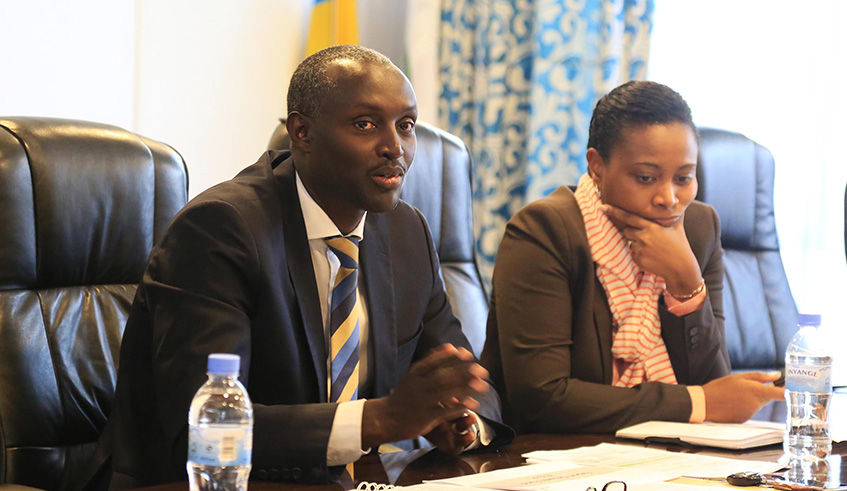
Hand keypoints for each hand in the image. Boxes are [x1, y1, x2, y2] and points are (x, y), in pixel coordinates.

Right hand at [362, 344, 488, 447]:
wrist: (385, 418)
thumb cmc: (404, 395)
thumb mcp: (413, 374)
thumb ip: (431, 361)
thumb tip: (450, 346)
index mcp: (416, 373)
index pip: (435, 361)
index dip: (453, 358)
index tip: (468, 355)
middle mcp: (419, 385)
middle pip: (444, 376)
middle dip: (464, 373)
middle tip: (482, 370)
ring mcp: (422, 401)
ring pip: (446, 392)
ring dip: (466, 388)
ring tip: (482, 386)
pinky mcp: (426, 417)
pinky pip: (445, 411)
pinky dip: (459, 407)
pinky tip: (472, 405)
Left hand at [601, 204, 701, 296]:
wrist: (680, 268)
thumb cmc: (680, 246)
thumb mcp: (677, 227)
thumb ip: (674, 214)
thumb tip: (677, 202)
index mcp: (651, 227)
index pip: (629, 217)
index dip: (615, 211)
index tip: (602, 207)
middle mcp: (644, 237)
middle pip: (627, 231)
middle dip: (633, 233)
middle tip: (648, 238)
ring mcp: (640, 249)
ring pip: (631, 243)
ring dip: (638, 245)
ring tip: (653, 249)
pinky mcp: (638, 260)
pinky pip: (633, 254)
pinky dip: (639, 255)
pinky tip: (651, 257)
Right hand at [702, 372, 784, 422]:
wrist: (704, 404)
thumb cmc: (720, 388)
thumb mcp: (739, 377)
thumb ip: (760, 376)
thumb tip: (776, 375)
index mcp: (756, 391)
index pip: (781, 394)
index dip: (790, 392)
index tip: (795, 389)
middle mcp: (756, 404)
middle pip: (768, 398)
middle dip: (763, 392)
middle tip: (747, 386)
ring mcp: (751, 413)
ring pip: (758, 405)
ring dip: (752, 400)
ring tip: (735, 395)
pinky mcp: (745, 419)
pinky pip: (750, 411)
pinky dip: (745, 407)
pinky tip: (733, 403)